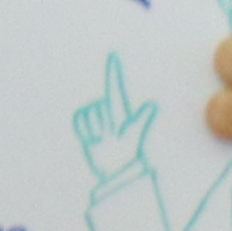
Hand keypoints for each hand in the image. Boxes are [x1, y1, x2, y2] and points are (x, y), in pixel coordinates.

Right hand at [74, 47, 156, 178]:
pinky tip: (93, 139)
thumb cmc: (130, 156)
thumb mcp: (135, 134)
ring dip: (94, 127)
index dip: (114, 73)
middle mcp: (108, 116)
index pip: (116, 89)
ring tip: (103, 140)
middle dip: (102, 119)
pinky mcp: (86, 132)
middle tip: (110, 135)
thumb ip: (142, 118)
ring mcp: (97, 124)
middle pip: (98, 105)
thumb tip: (152, 104)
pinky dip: (83, 128)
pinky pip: (79, 119)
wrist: (118, 174)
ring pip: (88, 112)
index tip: (114, 56)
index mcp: (122, 114)